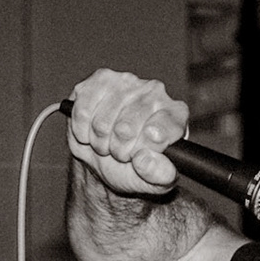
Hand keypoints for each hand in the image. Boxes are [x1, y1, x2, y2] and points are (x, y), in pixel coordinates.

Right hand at [67, 70, 189, 198]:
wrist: (108, 157)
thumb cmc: (136, 166)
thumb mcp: (154, 180)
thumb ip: (159, 175)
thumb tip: (145, 159)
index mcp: (176, 115)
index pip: (162, 129)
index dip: (145, 148)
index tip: (139, 156)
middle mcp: (155, 92)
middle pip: (126, 128)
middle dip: (119, 150)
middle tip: (122, 154)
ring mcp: (127, 82)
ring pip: (102, 123)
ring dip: (100, 142)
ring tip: (107, 144)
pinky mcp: (100, 80)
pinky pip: (83, 112)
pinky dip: (83, 131)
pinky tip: (92, 132)